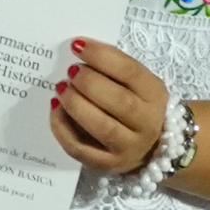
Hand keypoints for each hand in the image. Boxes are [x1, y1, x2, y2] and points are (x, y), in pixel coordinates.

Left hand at [49, 38, 174, 176]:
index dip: (102, 56)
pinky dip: (62, 128)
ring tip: (60, 88)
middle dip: (90, 83)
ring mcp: (128, 148)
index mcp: (155, 95)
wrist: (150, 146)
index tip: (77, 45)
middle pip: (119, 102)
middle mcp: (147, 124)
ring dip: (76, 105)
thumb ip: (113, 68)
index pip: (131, 72)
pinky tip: (54, 108)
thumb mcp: (136, 84)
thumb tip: (79, 48)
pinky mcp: (107, 164)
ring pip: (102, 128)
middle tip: (70, 72)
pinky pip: (80, 149)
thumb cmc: (135, 104)